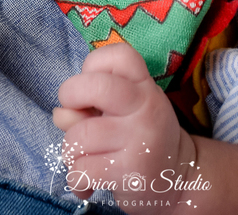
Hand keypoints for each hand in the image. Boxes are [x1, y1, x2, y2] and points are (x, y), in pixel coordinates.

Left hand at [53, 43, 195, 213]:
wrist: (177, 180)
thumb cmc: (140, 138)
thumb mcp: (122, 114)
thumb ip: (89, 106)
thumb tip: (60, 115)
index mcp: (145, 87)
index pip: (119, 54)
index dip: (93, 64)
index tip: (91, 83)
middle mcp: (146, 108)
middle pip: (96, 87)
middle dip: (70, 95)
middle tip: (74, 113)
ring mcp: (141, 140)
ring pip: (80, 136)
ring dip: (71, 150)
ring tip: (84, 158)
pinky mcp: (131, 172)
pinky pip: (82, 170)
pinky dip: (76, 179)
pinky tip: (86, 182)